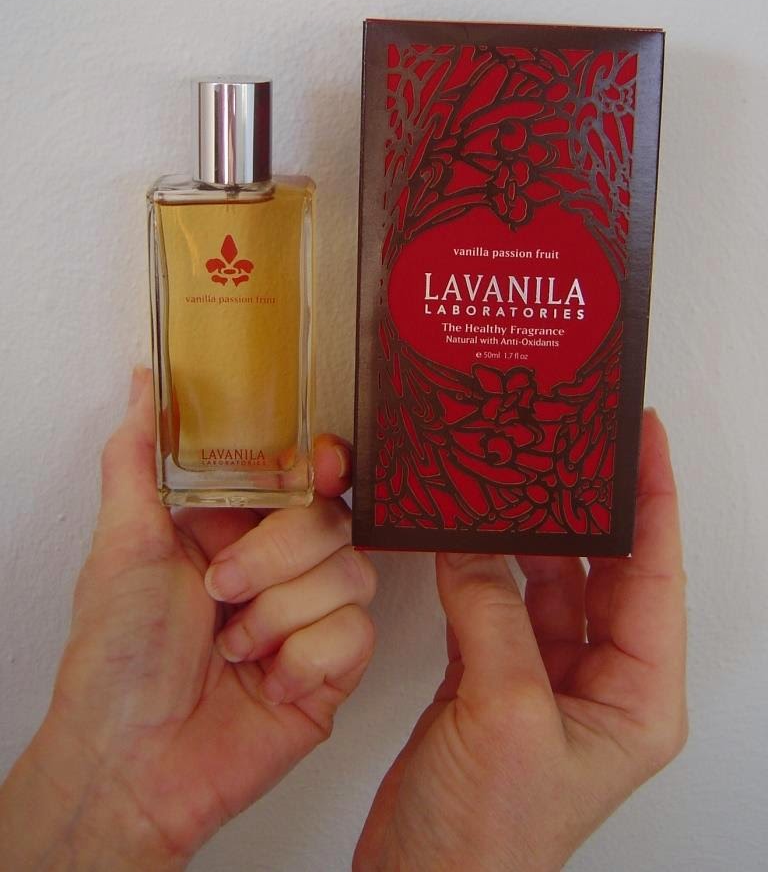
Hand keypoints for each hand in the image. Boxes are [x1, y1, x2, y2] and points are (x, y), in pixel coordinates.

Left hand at [0, 368, 375, 869]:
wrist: (133, 764)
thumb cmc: (117, 658)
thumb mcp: (122, 545)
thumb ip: (137, 457)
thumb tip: (144, 383)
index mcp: (236, 531)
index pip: (303, 477)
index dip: (323, 464)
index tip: (321, 464)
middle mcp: (279, 569)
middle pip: (334, 519)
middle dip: (274, 556)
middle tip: (220, 591)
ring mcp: (309, 618)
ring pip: (353, 573)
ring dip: (282, 615)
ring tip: (234, 648)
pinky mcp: (333, 668)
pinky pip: (358, 634)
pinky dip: (304, 658)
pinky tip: (267, 682)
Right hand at [355, 410, 685, 871]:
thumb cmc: (487, 840)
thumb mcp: (506, 715)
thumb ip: (493, 617)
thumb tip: (472, 546)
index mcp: (636, 698)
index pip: (656, 576)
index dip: (655, 501)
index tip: (644, 441)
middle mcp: (598, 685)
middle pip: (604, 573)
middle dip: (587, 511)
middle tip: (570, 449)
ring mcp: (542, 681)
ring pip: (543, 585)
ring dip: (523, 538)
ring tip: (511, 483)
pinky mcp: (490, 682)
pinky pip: (495, 606)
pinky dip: (477, 571)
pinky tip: (464, 540)